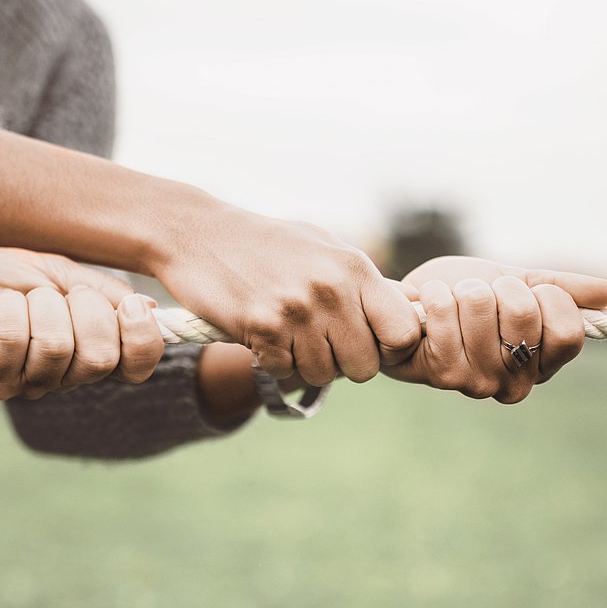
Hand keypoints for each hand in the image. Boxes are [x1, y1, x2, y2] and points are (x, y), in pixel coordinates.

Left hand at [0, 247, 163, 399]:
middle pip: (100, 359)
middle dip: (87, 310)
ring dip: (42, 306)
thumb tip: (148, 309)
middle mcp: (64, 376)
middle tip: (62, 293)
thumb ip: (102, 291)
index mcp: (90, 351)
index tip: (130, 305)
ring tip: (24, 297)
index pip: (136, 368)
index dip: (142, 339)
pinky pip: (13, 344)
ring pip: (56, 349)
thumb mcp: (60, 271)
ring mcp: (27, 382)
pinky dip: (11, 312)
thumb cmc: (3, 281)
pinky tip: (2, 305)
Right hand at [153, 206, 420, 387]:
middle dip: (343, 363)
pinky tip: (263, 335)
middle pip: (365, 366)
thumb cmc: (266, 243)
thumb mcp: (322, 247)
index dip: (390, 347)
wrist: (198, 234)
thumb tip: (408, 310)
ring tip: (287, 334)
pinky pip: (284, 372)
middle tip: (320, 343)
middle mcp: (331, 289)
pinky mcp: (262, 327)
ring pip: (323, 374)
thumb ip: (362, 281)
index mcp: (354, 268)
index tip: (371, 343)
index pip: (404, 331)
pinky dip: (274, 362)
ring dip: (304, 363)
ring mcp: (297, 310)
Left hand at [384, 257, 606, 403]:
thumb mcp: (521, 284)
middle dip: (499, 288)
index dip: (547, 299)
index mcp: (543, 364)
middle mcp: (515, 384)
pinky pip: (446, 313)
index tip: (525, 293)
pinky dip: (436, 294)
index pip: (568, 333)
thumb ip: (564, 290)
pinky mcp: (441, 374)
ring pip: (481, 306)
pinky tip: (430, 303)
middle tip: (483, 297)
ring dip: (465, 289)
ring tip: (456, 301)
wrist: (415, 304)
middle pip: (523, 314)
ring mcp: (478, 383)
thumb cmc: (470, 296)